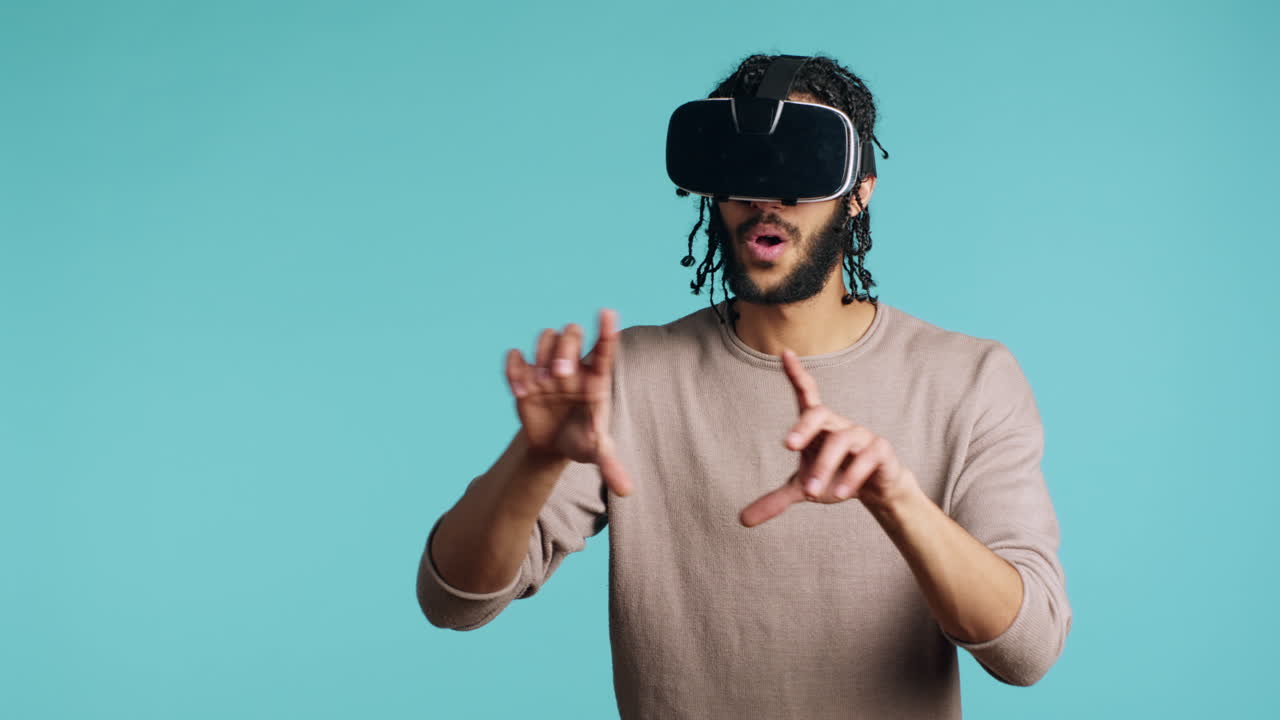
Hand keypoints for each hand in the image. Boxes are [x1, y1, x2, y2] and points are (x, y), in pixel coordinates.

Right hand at [503, 308, 633, 496]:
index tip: (609, 314)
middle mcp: (573, 366)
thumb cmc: (582, 441)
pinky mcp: (525, 375)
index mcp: (596, 378)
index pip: (604, 348)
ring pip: (546, 337)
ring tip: (539, 386)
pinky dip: (515, 368)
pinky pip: (516, 358)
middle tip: (559, 376)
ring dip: (542, 355)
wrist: (554, 444)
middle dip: (564, 349)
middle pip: (571, 335)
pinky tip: (520, 390)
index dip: (607, 331)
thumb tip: (627, 491)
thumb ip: (611, 466)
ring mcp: (548, 367)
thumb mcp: (596, 452)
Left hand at [739, 348, 919, 526]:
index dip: (796, 373)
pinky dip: (851, 476)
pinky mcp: (880, 449)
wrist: (875, 491)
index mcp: (818, 426)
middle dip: (803, 426)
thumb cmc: (834, 477)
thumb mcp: (803, 489)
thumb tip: (741, 520)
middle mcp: (837, 424)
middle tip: (789, 446)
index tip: (785, 353)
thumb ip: (775, 500)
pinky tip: (840, 493)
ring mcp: (860, 434)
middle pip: (819, 413)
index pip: (806, 394)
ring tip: (816, 492)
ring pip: (842, 440)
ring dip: (826, 466)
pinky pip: (866, 457)